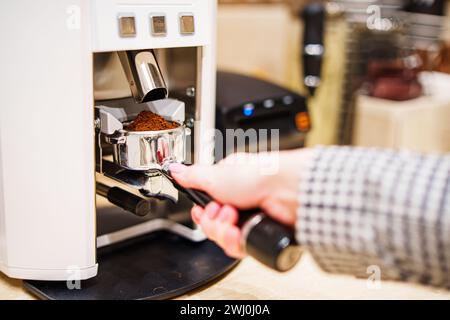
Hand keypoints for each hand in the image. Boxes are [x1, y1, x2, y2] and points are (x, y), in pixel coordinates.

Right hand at [169, 149, 311, 257]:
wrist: (285, 191)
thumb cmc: (258, 175)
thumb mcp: (216, 174)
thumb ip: (192, 176)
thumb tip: (175, 170)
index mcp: (228, 184)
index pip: (206, 206)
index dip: (201, 213)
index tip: (201, 212)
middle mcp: (239, 202)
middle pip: (212, 225)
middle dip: (212, 221)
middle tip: (222, 211)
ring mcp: (249, 219)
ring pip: (223, 238)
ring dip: (222, 230)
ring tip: (232, 218)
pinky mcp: (258, 234)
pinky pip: (237, 247)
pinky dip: (234, 241)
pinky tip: (237, 231)